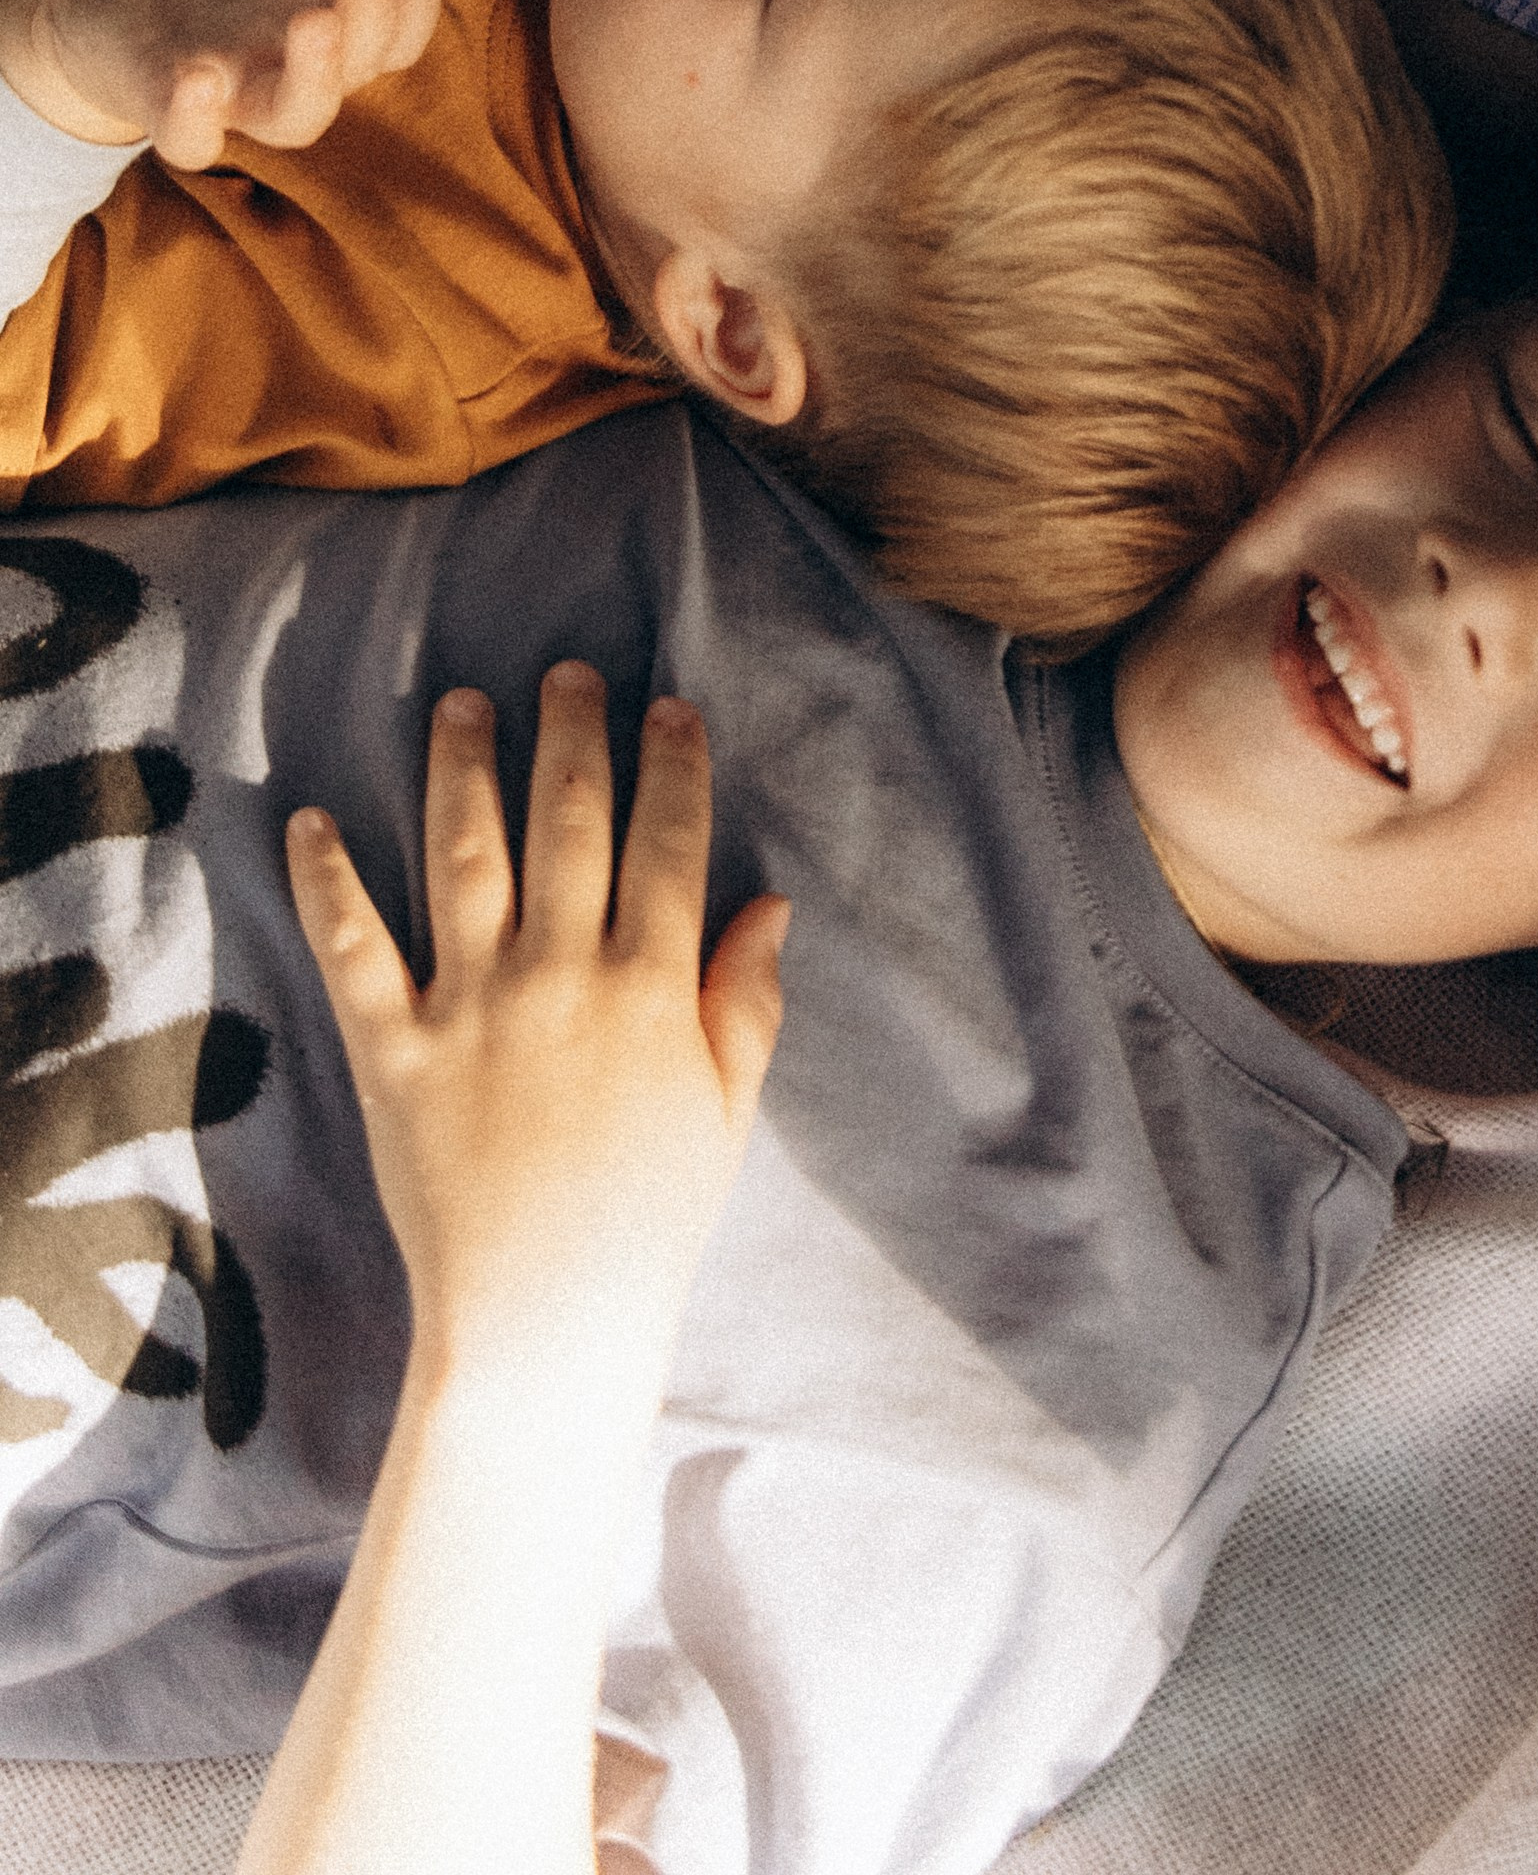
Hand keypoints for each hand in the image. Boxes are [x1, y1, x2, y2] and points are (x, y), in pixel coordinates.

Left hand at [0, 0, 440, 158]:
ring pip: (295, 118)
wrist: (99, 12)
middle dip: (375, 11)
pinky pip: (189, 142)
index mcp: (325, 29)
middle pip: (359, 67)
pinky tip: (198, 75)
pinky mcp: (160, 105)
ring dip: (317, 75)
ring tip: (319, 19)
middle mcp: (288, 70)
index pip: (396, 33)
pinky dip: (196, 120)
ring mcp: (230, 95)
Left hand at [287, 667, 787, 1384]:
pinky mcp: (392, 1052)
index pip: (668, 844)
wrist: (544, 1320)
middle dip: (572, 736)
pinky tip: (313, 822)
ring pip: (466, 856)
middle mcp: (561, 976)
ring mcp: (471, 1009)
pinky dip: (328, 882)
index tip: (668, 710)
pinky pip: (354, 950)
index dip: (672, 769)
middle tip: (568, 674)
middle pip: (568, 824)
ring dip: (463, 769)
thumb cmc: (650, 1220)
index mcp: (651, 988)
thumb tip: (767, 904)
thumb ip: (743, 1000)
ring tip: (462, 705)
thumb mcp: (727, 1109)